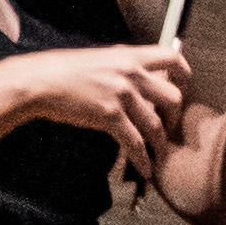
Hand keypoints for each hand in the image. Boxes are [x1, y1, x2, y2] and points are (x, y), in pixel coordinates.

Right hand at [0, 40, 192, 179]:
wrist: (39, 81)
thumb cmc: (63, 69)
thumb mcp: (99, 58)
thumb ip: (121, 64)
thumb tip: (136, 70)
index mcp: (130, 56)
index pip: (171, 58)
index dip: (184, 73)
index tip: (186, 85)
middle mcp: (131, 74)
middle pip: (173, 97)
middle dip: (175, 117)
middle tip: (171, 128)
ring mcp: (122, 95)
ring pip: (156, 125)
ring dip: (160, 144)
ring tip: (160, 155)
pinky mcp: (110, 115)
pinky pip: (134, 142)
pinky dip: (142, 158)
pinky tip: (145, 168)